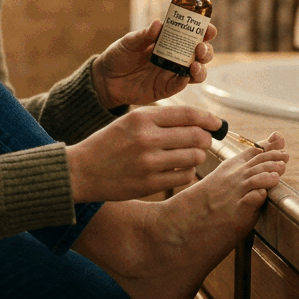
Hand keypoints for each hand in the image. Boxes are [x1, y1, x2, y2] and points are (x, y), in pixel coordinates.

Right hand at [66, 105, 221, 201]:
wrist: (81, 171)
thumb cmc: (108, 144)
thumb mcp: (129, 122)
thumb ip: (160, 120)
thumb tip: (198, 122)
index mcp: (142, 117)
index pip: (188, 115)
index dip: (209, 119)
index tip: (217, 124)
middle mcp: (147, 138)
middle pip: (197, 136)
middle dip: (205, 139)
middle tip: (203, 142)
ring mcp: (149, 162)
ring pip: (194, 157)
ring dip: (197, 157)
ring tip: (189, 156)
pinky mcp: (149, 184)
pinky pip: (184, 177)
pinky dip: (187, 173)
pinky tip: (179, 170)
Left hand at [92, 19, 216, 108]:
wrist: (106, 79)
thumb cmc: (118, 55)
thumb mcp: (129, 43)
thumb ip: (143, 36)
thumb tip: (158, 24)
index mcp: (169, 41)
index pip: (193, 34)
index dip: (205, 31)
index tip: (208, 29)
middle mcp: (176, 57)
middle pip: (201, 54)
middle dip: (206, 51)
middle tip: (200, 48)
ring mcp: (172, 74)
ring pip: (197, 72)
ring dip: (200, 69)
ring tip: (194, 65)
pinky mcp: (166, 89)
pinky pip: (180, 86)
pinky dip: (185, 82)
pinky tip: (184, 78)